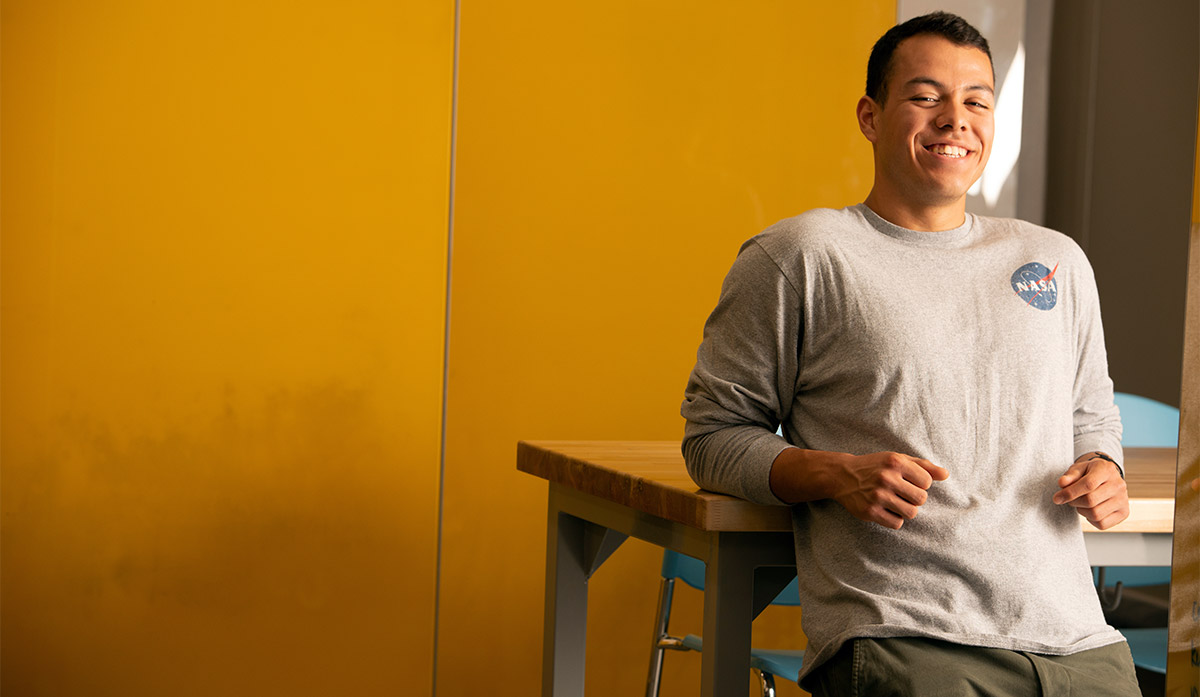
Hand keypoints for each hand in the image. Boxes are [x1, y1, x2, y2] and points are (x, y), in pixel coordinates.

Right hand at [831, 452, 948, 529]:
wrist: (842, 476)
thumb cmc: (875, 466)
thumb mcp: (897, 459)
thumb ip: (923, 466)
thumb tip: (946, 474)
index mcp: (895, 462)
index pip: (927, 482)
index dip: (920, 484)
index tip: (908, 481)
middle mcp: (886, 478)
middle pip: (921, 499)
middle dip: (914, 498)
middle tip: (901, 493)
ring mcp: (877, 496)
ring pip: (911, 513)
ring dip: (906, 509)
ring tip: (894, 502)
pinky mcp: (870, 511)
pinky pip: (897, 524)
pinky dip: (894, 519)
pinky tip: (885, 509)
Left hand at [1054, 453, 1128, 529]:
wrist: (1107, 477)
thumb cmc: (1089, 473)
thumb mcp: (1078, 468)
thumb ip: (1069, 476)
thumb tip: (1062, 483)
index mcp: (1106, 470)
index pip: (1088, 484)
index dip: (1070, 493)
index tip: (1057, 498)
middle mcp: (1119, 485)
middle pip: (1091, 501)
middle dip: (1074, 502)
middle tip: (1071, 499)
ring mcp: (1123, 500)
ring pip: (1096, 514)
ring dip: (1082, 511)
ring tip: (1081, 503)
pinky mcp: (1124, 512)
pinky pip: (1102, 524)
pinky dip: (1091, 520)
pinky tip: (1090, 510)